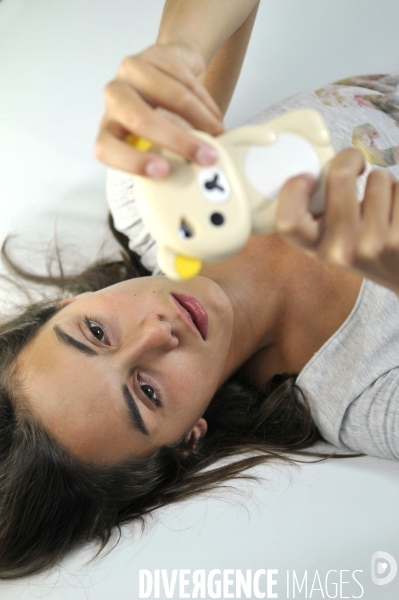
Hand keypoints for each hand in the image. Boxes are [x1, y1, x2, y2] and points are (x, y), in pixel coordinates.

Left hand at [94, 43, 223, 176]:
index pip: (106, 147)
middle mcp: (114, 98)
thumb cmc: (164, 116)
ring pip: (170, 96)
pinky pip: (185, 80)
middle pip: (139, 119)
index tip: (163, 171)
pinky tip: (214, 116)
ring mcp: (132, 72)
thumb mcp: (158, 141)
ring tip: (217, 134)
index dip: (132, 161)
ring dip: (201, 119)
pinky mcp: (155, 54)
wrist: (173, 72)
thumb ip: (168, 156)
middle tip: (205, 156)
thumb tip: (198, 173)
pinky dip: (206, 102)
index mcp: (110, 128)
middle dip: (177, 140)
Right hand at [276, 148, 398, 294]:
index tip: (306, 178)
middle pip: (339, 176)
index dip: (292, 190)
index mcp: (316, 248)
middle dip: (349, 159)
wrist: (398, 275)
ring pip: (377, 178)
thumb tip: (321, 165)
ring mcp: (373, 244)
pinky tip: (395, 212)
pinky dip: (398, 192)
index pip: (288, 221)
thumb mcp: (330, 239)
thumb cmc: (362, 248)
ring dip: (380, 181)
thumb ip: (319, 212)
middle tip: (354, 163)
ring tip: (379, 203)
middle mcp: (341, 249)